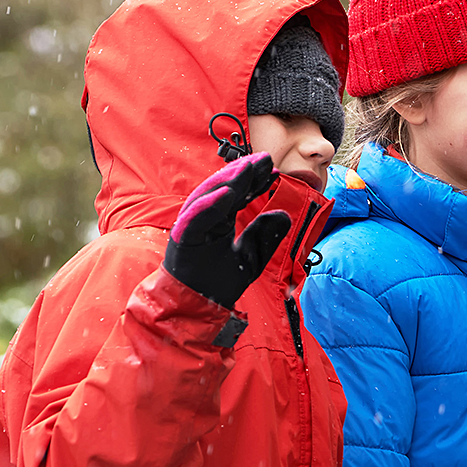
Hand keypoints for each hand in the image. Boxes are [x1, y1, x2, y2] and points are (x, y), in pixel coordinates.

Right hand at [162, 152, 292, 310]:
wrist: (196, 307)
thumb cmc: (218, 284)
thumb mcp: (252, 258)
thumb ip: (266, 236)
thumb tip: (284, 214)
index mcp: (219, 221)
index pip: (239, 195)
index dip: (257, 182)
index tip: (275, 171)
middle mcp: (205, 219)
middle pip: (225, 189)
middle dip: (245, 173)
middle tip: (265, 159)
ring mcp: (192, 226)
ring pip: (209, 196)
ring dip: (228, 181)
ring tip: (248, 168)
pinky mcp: (182, 237)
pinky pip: (196, 216)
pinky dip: (210, 204)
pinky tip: (228, 193)